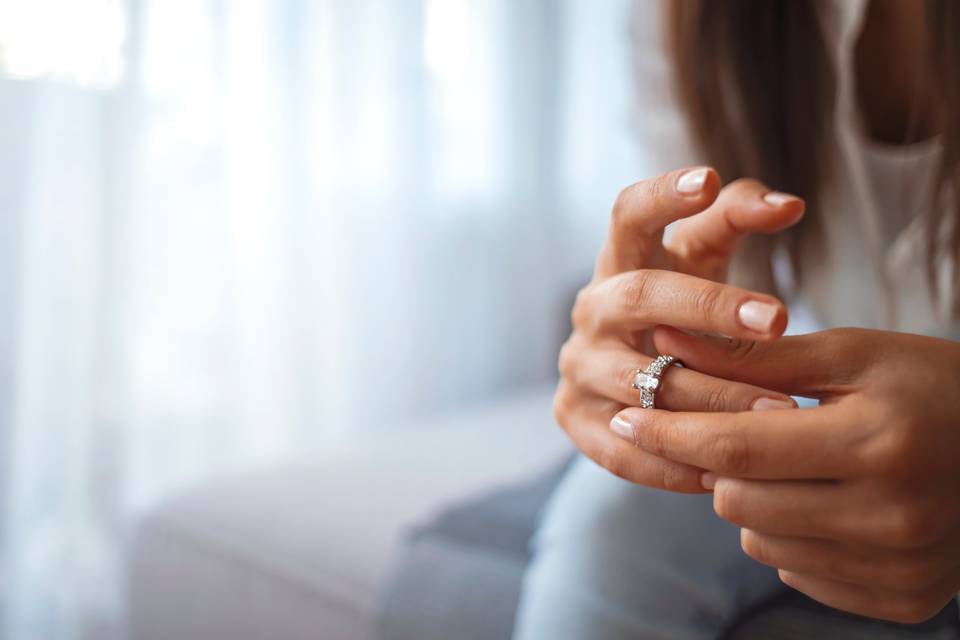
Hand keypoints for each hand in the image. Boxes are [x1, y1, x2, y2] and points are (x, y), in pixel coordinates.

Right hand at [555, 167, 804, 491]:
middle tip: (780, 317)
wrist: (632, 373)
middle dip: (708, 307)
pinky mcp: (572, 418)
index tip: (709, 179)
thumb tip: (791, 204)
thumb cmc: (681, 306)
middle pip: (638, 295)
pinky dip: (672, 463)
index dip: (662, 195)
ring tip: (781, 409)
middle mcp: (591, 308)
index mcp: (619, 260)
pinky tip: (728, 469)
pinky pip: (620, 449)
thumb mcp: (705, 257)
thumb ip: (740, 219)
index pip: (627, 214)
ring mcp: (577, 365)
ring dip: (710, 396)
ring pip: (639, 381)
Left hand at [610, 326, 959, 621]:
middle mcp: (890, 517)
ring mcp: (899, 567)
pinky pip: (798, 572)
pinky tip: (827, 502)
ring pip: (759, 540)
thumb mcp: (853, 356)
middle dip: (718, 463)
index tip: (626, 415)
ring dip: (754, 500)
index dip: (668, 431)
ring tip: (798, 464)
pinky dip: (792, 536)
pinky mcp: (903, 599)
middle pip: (736, 500)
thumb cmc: (936, 387)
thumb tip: (667, 342)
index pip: (735, 447)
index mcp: (877, 442)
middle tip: (744, 431)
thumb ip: (756, 357)